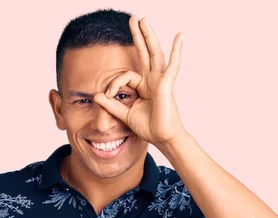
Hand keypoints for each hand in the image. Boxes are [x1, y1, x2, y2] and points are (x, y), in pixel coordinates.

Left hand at [93, 15, 186, 148]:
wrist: (162, 138)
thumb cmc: (149, 128)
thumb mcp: (125, 115)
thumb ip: (111, 105)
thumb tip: (97, 95)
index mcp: (144, 87)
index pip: (125, 76)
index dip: (114, 84)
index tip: (108, 95)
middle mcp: (153, 81)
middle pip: (144, 53)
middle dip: (138, 36)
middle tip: (134, 19)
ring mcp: (161, 81)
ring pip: (154, 53)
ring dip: (149, 36)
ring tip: (144, 20)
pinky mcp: (167, 84)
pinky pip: (173, 64)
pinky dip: (177, 50)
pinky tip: (180, 36)